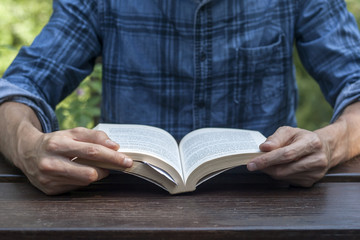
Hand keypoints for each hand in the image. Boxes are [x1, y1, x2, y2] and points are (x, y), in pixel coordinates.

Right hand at [15, 127, 131, 194]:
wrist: (27, 152)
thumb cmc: (57, 141)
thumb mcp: (73, 132)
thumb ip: (95, 136)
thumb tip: (114, 146)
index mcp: (58, 144)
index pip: (92, 151)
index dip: (112, 157)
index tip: (127, 160)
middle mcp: (51, 162)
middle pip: (90, 171)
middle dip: (109, 168)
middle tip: (121, 165)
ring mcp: (49, 179)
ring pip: (85, 181)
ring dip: (98, 174)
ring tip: (99, 167)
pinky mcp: (49, 190)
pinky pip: (77, 187)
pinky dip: (84, 179)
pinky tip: (82, 172)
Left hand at [247, 126, 329, 186]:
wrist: (324, 148)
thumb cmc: (302, 138)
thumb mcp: (289, 131)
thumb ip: (275, 138)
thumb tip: (263, 148)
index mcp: (312, 143)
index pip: (286, 154)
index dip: (267, 160)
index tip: (251, 163)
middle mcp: (317, 160)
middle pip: (284, 169)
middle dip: (265, 167)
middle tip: (253, 164)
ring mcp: (315, 173)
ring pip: (284, 177)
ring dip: (271, 171)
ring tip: (268, 162)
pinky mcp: (311, 182)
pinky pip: (288, 181)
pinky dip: (279, 175)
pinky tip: (280, 167)